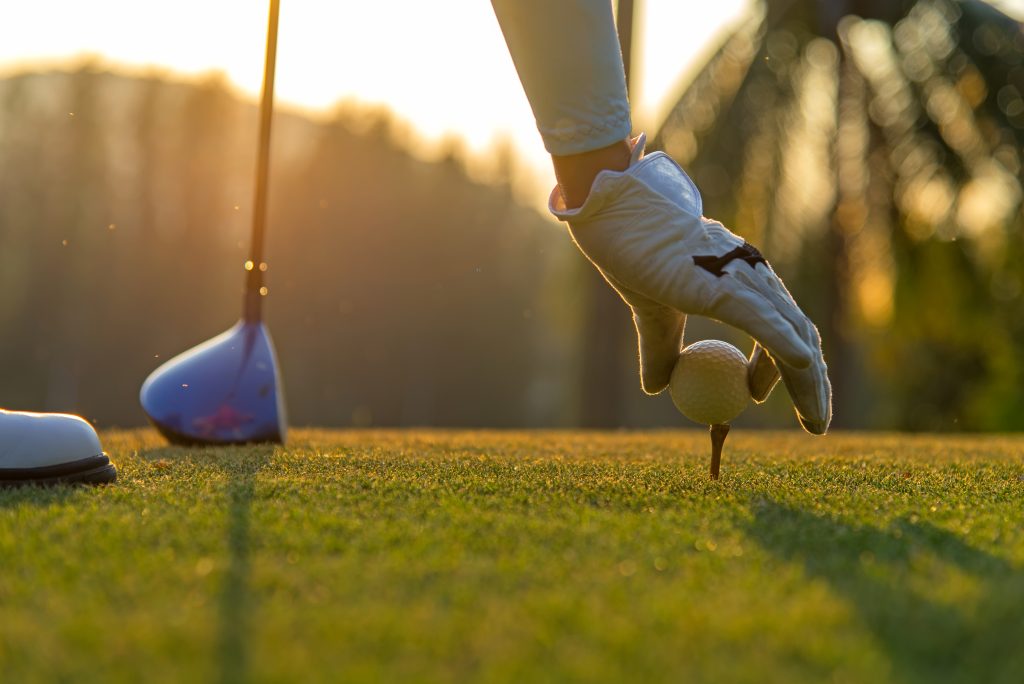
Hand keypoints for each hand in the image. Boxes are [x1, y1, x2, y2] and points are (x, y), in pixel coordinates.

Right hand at [550, 134, 830, 433]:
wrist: (617, 215)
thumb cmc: (633, 253)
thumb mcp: (651, 312)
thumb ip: (660, 348)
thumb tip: (656, 388)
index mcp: (740, 280)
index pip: (779, 328)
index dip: (778, 369)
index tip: (756, 396)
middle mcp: (754, 277)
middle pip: (800, 336)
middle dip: (813, 384)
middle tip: (815, 425)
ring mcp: (745, 280)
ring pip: (793, 337)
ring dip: (809, 383)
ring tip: (815, 423)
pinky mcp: (728, 287)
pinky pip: (766, 324)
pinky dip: (786, 349)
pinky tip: (802, 368)